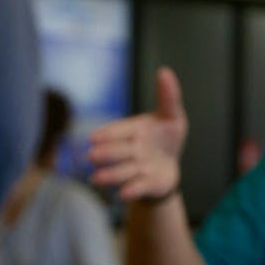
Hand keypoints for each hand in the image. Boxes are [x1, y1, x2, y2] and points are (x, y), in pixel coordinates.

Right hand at [89, 66, 187, 201]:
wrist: (168, 166)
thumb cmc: (166, 137)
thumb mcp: (172, 115)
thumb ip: (168, 96)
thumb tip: (164, 70)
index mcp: (136, 130)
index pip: (120, 131)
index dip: (108, 134)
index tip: (93, 137)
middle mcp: (133, 150)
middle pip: (119, 152)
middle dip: (107, 154)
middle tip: (92, 156)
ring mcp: (139, 168)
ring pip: (124, 171)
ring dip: (111, 175)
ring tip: (96, 178)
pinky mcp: (148, 184)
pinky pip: (139, 187)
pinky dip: (132, 190)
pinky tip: (123, 194)